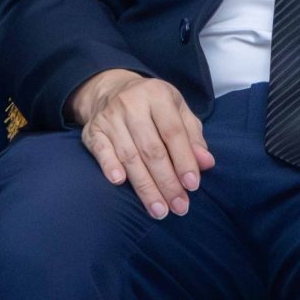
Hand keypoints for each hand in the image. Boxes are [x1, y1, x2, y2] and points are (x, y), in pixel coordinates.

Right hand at [68, 68, 214, 219]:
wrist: (112, 89)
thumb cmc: (153, 106)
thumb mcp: (178, 111)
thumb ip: (193, 137)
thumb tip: (206, 163)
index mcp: (157, 95)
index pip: (173, 132)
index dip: (184, 160)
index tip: (192, 186)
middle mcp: (131, 103)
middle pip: (151, 149)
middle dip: (167, 182)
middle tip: (179, 207)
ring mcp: (109, 117)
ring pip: (129, 155)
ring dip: (145, 186)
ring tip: (159, 210)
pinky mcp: (93, 130)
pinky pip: (101, 150)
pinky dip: (109, 166)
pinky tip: (119, 182)